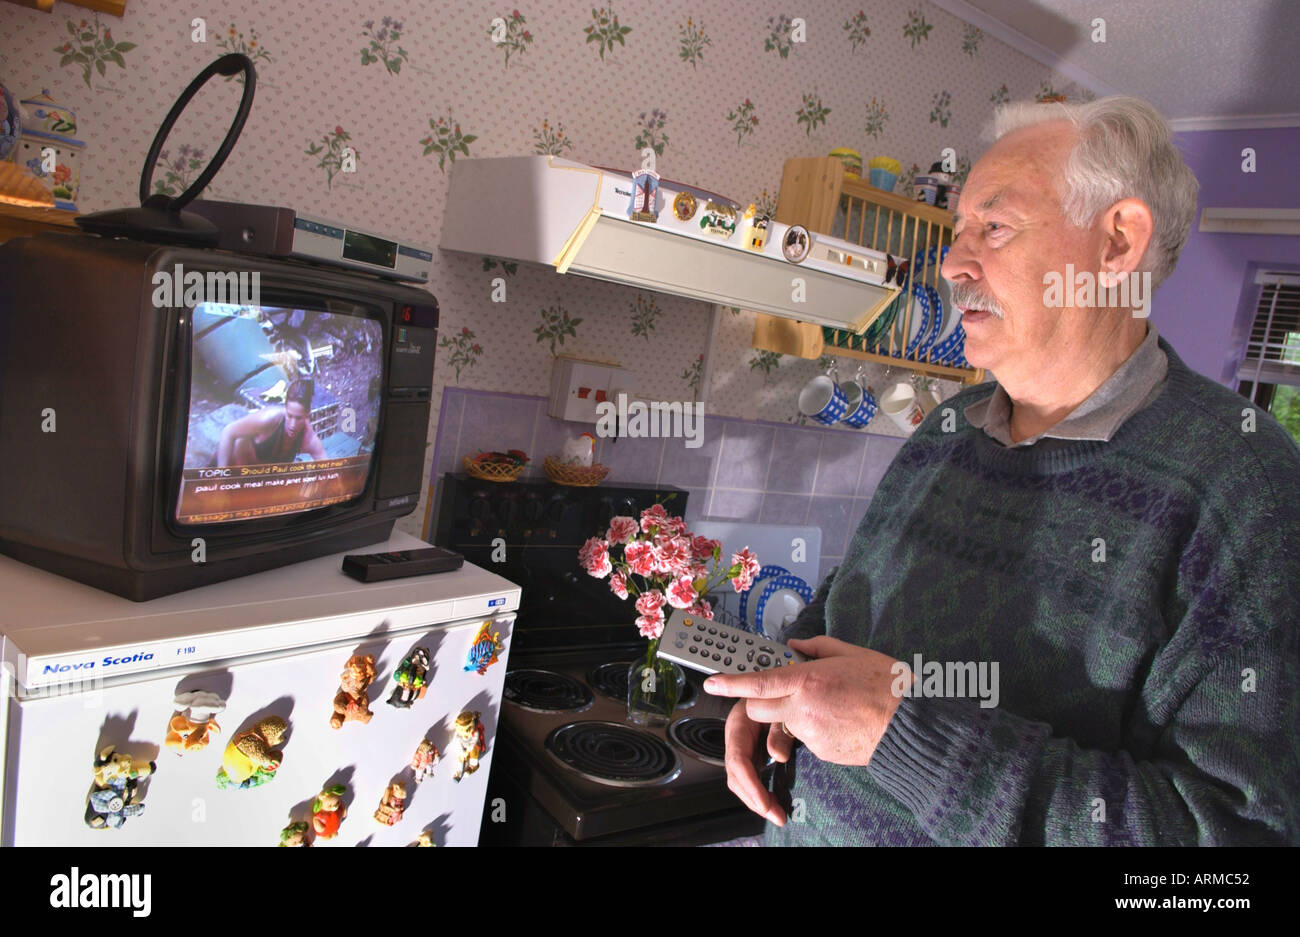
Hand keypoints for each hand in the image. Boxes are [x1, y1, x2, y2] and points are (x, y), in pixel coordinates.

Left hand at [706, 636, 910, 767]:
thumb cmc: (887, 686)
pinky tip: (839, 721)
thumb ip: (818, 647)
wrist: (911, 726)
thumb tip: (796, 646)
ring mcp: (811, 734)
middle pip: (759, 708)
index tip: (712, 683)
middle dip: (762, 700)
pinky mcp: (821, 752)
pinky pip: (805, 739)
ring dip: (792, 716)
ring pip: (783, 725)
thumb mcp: (851, 653)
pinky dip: (814, 730)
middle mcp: (803, 709)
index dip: (731, 683)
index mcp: (808, 680)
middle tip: (784, 691)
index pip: (758, 683)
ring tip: (828, 705)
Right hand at [721, 698, 796, 825]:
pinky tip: (773, 803)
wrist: (781, 689)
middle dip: (753, 798)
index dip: (749, 783)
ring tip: (777, 814)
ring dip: (755, 800)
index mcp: (739, 724)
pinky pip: (750, 778)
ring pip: (740, 781)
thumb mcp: (781, 708)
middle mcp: (737, 738)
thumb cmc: (780, 694)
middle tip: (775, 814)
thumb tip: (777, 756)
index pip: (738, 759)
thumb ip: (779, 729)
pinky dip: (759, 793)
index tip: (764, 802)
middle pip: (736, 776)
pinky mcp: (752, 755)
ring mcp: (743, 748)